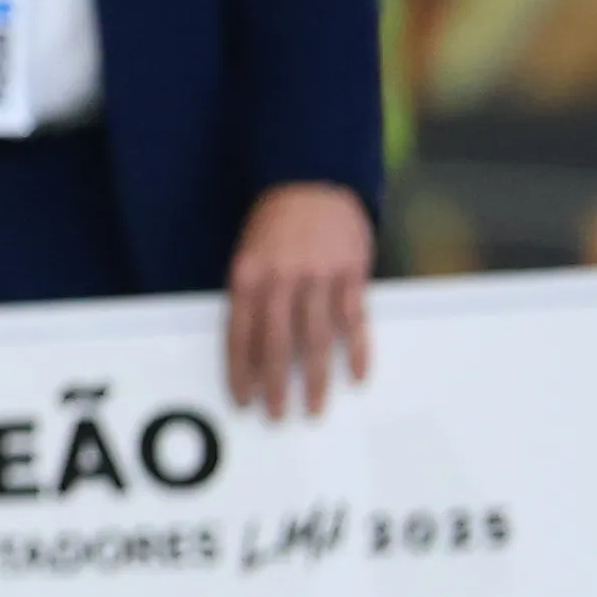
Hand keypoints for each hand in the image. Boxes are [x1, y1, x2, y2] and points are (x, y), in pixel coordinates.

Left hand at [225, 181, 375, 420]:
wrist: (312, 181)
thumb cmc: (274, 226)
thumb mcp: (247, 256)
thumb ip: (250, 297)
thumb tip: (249, 351)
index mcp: (248, 276)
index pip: (240, 334)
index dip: (241, 371)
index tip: (245, 401)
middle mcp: (281, 278)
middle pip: (277, 343)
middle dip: (276, 384)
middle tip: (278, 415)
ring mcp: (318, 276)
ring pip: (316, 337)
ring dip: (315, 377)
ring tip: (315, 407)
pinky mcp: (351, 272)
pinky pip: (354, 319)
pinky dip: (356, 350)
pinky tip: (355, 376)